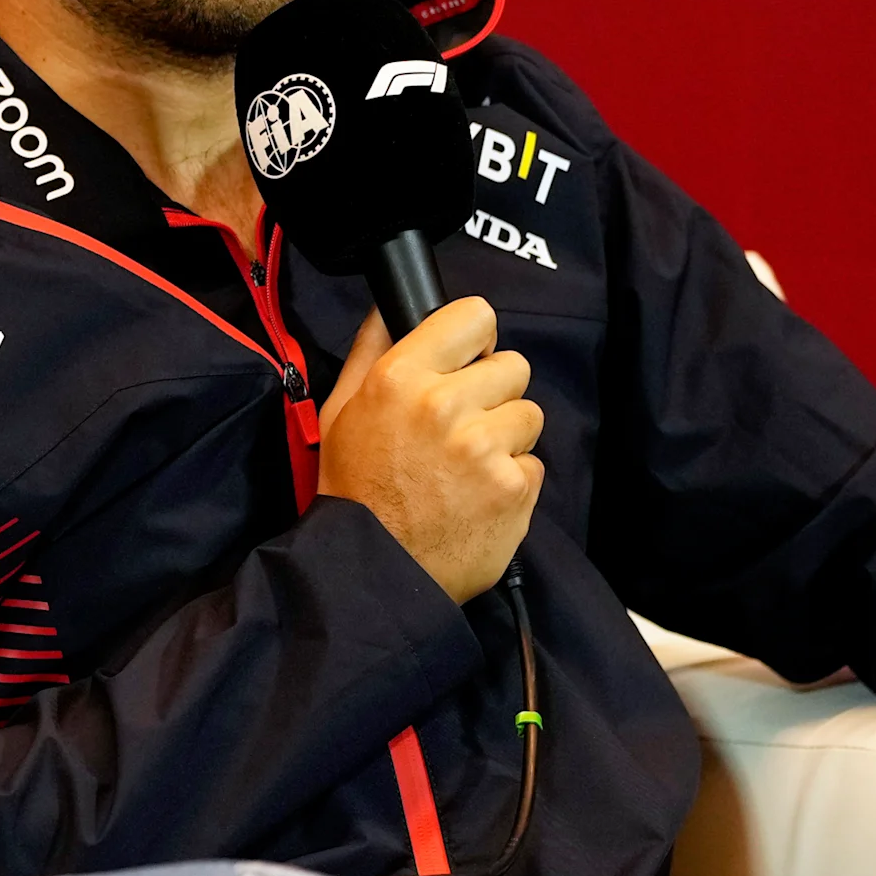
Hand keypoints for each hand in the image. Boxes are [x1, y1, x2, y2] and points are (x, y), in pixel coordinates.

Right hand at [316, 299, 544, 602]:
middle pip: (513, 366)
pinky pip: (533, 464)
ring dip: (506, 438)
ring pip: (529, 414)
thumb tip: (391, 305)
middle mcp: (445, 405)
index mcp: (401, 377)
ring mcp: (484, 448)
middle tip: (463, 427)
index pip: (475, 316)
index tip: (468, 361)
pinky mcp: (513, 488)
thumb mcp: (341, 411)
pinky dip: (511, 481)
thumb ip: (370, 350)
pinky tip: (477, 497)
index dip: (475, 340)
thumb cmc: (355, 489)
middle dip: (494, 393)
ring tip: (468, 467)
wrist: (374, 569)